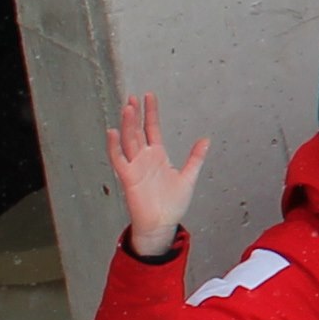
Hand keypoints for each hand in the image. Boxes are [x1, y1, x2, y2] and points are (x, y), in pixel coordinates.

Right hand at [106, 95, 208, 259]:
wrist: (163, 223)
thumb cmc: (172, 202)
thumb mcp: (189, 176)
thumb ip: (196, 158)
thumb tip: (206, 139)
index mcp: (158, 156)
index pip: (152, 129)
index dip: (150, 113)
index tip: (148, 96)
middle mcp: (144, 158)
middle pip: (137, 132)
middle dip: (135, 115)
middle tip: (132, 97)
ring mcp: (135, 167)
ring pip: (128, 141)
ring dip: (127, 125)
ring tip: (127, 108)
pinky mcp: (129, 178)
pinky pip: (119, 160)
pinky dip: (114, 146)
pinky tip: (113, 132)